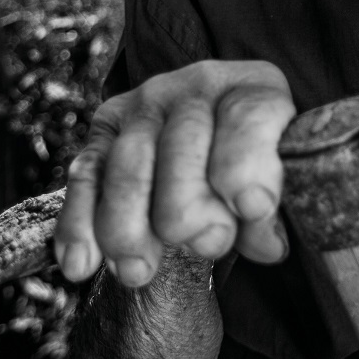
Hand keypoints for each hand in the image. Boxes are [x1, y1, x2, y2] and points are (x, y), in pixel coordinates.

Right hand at [54, 60, 295, 286]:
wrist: (216, 136)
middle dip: (190, 211)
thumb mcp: (279, 179)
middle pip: (181, 150)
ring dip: (130, 229)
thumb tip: (266, 245)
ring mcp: (145, 104)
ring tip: (139, 272)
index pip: (246, 120)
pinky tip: (81, 263)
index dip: (247, 168)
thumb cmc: (256, 166)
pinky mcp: (106, 129)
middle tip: (208, 245)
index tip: (251, 209)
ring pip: (128, 168)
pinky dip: (78, 222)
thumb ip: (272, 214)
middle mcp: (196, 86)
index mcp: (252, 89)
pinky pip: (85, 175)